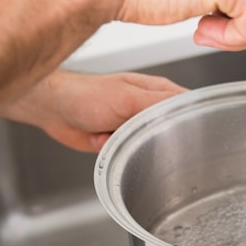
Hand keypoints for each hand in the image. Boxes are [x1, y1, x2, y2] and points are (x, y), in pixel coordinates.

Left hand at [0, 70, 186, 151]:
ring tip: (110, 134)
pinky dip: (112, 150)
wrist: (53, 109)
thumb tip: (184, 109)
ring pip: (148, 145)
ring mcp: (133, 125)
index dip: (191, 120)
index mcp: (156, 91)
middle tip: (136, 136)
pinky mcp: (119, 140)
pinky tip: (100, 140)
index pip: (186, 106)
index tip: (188, 134)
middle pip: (169, 130)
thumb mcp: (127, 97)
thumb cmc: (85, 94)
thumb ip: (157, 104)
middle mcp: (147, 107)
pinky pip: (128, 154)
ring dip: (128, 145)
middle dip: (154, 138)